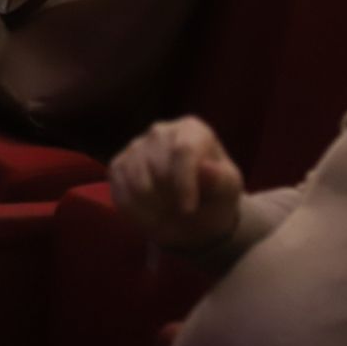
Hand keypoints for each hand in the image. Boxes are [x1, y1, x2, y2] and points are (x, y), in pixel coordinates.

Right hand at [108, 116, 243, 250]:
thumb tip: (207, 169)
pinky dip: (135, 212)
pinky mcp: (118, 165)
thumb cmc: (215, 197)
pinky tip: (151, 216)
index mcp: (191, 129)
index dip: (184, 183)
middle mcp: (159, 131)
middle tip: (184, 214)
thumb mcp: (228, 191)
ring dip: (153, 209)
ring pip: (136, 182)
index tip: (188, 210)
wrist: (193, 214)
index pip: (183, 150)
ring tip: (169, 215)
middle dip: (171, 199)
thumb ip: (221, 180)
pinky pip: (120, 191)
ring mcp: (135, 146)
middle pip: (157, 168)